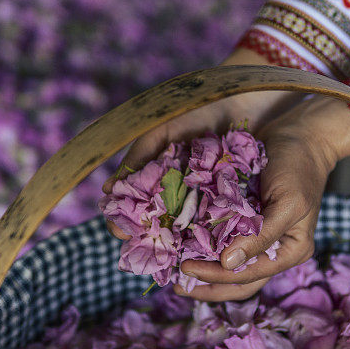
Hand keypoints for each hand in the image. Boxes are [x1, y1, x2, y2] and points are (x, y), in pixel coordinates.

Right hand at [102, 48, 300, 237]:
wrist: (242, 95)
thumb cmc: (197, 108)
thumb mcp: (162, 130)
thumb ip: (137, 157)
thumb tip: (107, 192)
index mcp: (156, 179)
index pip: (134, 210)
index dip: (125, 222)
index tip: (121, 230)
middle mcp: (178, 194)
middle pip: (160, 227)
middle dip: (152, 240)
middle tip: (149, 249)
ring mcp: (204, 199)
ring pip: (188, 230)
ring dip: (181, 244)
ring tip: (176, 253)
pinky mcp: (232, 200)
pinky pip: (218, 222)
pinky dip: (212, 233)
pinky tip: (208, 243)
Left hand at [175, 96, 349, 300]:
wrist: (301, 134)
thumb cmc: (299, 167)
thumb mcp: (287, 204)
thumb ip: (261, 236)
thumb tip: (228, 264)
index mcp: (289, 252)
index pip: (248, 276)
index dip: (215, 276)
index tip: (186, 267)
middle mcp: (274, 249)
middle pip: (238, 280)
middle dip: (207, 285)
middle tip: (176, 284)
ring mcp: (259, 236)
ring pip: (229, 264)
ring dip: (204, 269)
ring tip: (176, 272)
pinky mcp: (246, 219)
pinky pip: (224, 238)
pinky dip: (205, 244)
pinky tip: (184, 244)